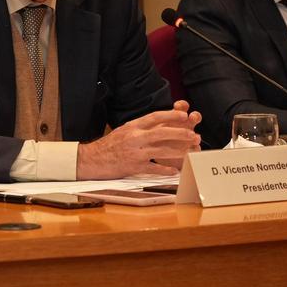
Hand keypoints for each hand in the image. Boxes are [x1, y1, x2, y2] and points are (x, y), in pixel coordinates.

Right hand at [76, 100, 201, 178]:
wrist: (92, 159)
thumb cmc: (109, 145)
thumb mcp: (125, 130)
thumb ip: (141, 127)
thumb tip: (159, 123)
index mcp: (133, 126)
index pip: (155, 117)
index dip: (171, 116)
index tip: (184, 116)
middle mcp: (135, 137)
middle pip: (161, 132)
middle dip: (180, 133)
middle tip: (194, 134)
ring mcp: (135, 152)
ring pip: (161, 150)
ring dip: (178, 151)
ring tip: (190, 151)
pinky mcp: (134, 166)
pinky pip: (154, 167)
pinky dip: (165, 169)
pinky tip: (174, 170)